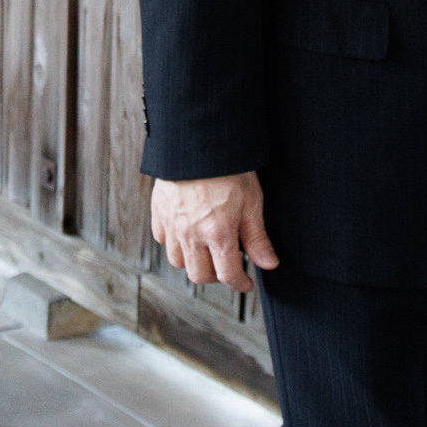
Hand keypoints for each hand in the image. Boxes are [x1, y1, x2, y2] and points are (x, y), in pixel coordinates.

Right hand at [151, 172, 276, 293]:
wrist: (197, 143)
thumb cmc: (228, 169)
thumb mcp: (252, 202)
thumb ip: (257, 238)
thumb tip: (269, 264)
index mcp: (218, 234)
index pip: (228, 275)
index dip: (240, 284)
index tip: (246, 283)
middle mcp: (191, 235)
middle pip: (200, 275)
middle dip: (215, 275)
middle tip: (226, 264)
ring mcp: (172, 225)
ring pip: (178, 261)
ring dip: (193, 261)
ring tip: (205, 248)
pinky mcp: (158, 212)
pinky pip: (162, 239)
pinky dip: (174, 242)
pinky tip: (186, 231)